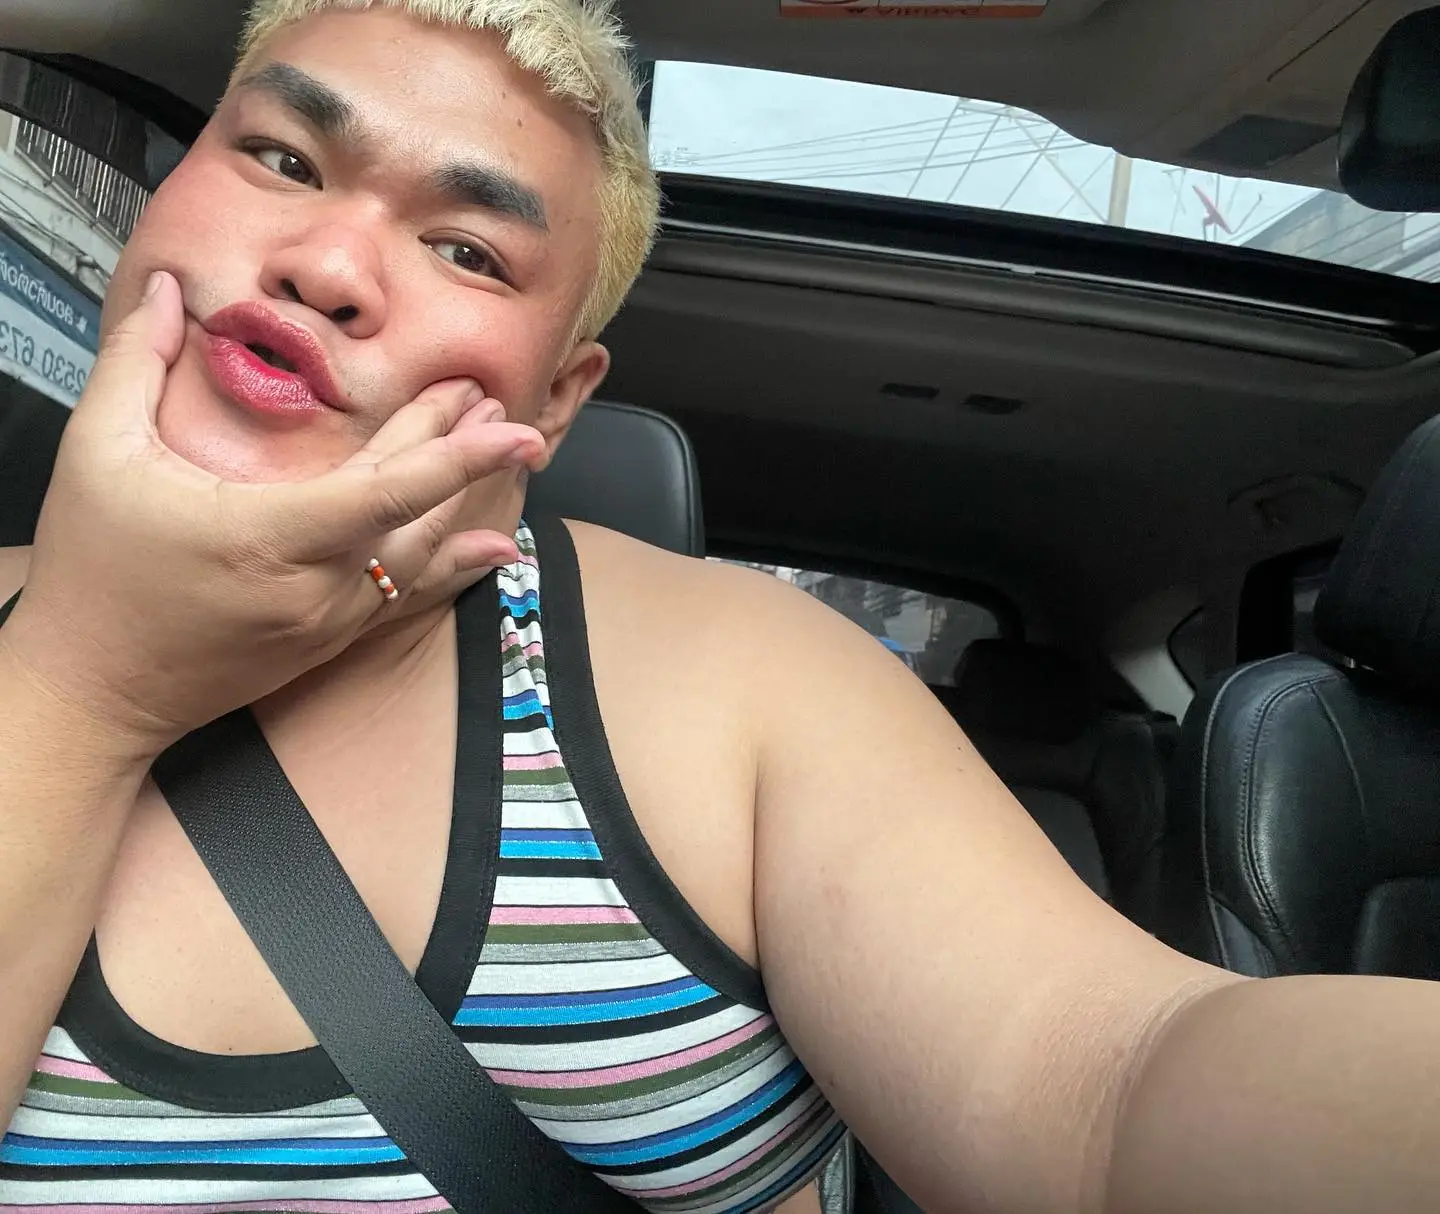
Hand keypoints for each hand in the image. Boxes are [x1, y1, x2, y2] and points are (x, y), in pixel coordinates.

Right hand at [0, 271, 544, 756]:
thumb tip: (163, 287)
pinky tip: (494, 547)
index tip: (516, 432)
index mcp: (271, 534)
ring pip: (420, 555)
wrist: (91, 694)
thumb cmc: (93, 575)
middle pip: (412, 508)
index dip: (459, 458)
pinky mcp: (329, 641)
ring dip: (463, 500)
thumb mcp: (99, 456)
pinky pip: (405, 594)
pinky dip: (452, 563)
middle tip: (494, 397)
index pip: (388, 490)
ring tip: (502, 447)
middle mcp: (318, 585)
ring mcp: (330, 620)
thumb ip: (134, 362)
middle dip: (460, 449)